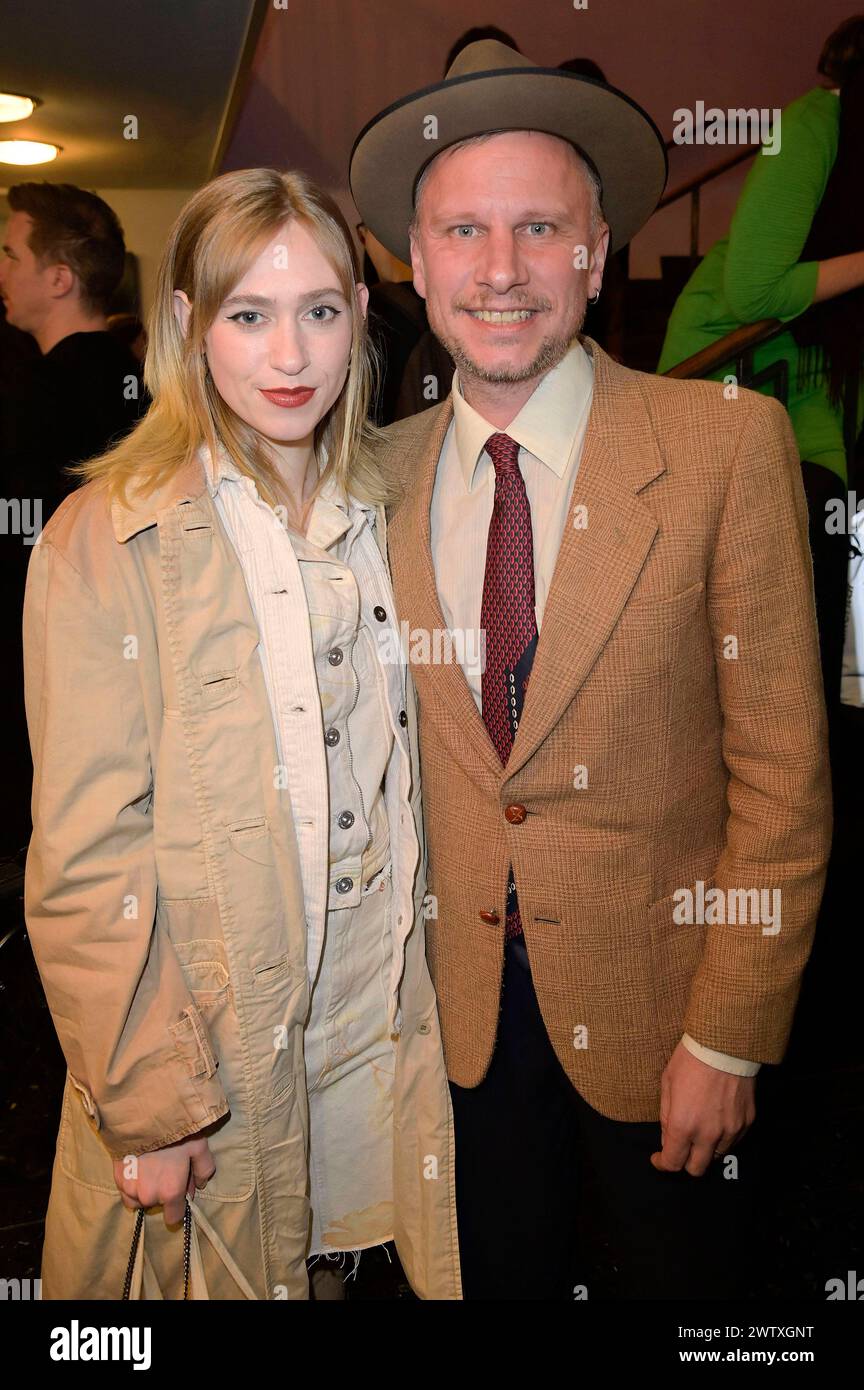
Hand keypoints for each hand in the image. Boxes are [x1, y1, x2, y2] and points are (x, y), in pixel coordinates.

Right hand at [113, 1134, 216, 1224]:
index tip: (180, 1193)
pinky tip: (138, 1166)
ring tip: (150, 1168)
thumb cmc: (174, 1128)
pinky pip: (126, 1191)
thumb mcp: (199, 1146)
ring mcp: (129, 1188)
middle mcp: (148, 1195)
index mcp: (170, 1191)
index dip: (179, 1207)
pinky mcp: (116, 1178)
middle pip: (157, 1204)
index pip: (173, 1218)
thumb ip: (203, 1170)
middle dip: (162, 1192)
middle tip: (166, 1168)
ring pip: (139, 1200)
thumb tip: (199, 1186)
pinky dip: (132, 1184)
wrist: (142, 1112)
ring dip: (145, 1190)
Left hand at [650, 1041, 755, 1176]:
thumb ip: (666, 1117)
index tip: (659, 1158)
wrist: (725, 1043)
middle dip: (685, 1162)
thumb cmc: (690, 1060)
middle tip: (680, 1147)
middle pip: (697, 1169)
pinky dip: (722, 1138)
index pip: (673, 1162)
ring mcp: (730, 1130)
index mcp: (684, 1125)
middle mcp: (708, 1134)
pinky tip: (716, 1120)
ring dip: (705, 1150)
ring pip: (717, 1156)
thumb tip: (667, 1139)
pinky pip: (733, 1141)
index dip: (663, 1164)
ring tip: (699, 1130)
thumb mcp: (667, 1084)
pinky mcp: (747, 1122)